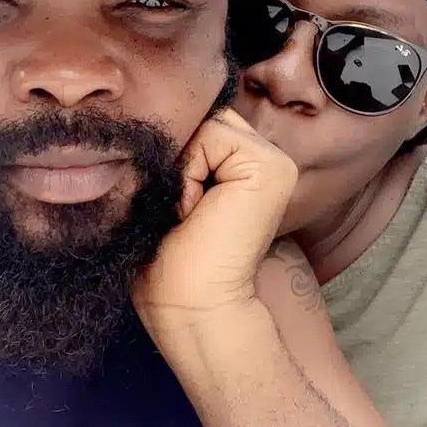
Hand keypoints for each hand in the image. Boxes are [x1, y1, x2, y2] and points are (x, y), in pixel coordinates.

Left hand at [132, 109, 297, 347]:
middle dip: (177, 156)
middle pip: (202, 118)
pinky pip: (212, 134)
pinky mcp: (273, 167)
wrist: (195, 308)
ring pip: (205, 123)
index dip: (172, 154)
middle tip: (180, 211)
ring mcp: (274, 161)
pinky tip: (198, 212)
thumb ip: (173, 156)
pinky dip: (190, 171)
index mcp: (240, 169)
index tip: (169, 204)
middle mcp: (263, 160)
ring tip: (190, 213)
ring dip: (182, 168)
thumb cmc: (169, 267)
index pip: (199, 125)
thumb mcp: (163, 199)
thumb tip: (153, 117)